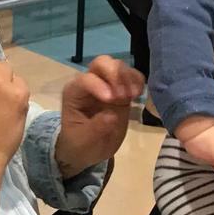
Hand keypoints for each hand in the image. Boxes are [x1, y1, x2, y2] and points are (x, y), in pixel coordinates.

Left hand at [55, 55, 142, 178]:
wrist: (89, 150)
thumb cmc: (80, 144)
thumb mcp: (83, 141)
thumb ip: (96, 128)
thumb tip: (112, 115)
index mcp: (74, 93)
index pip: (86, 80)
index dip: (99, 85)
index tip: (112, 100)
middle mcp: (90, 83)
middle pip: (102, 63)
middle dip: (115, 73)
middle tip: (125, 95)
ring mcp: (107, 84)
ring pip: (118, 66)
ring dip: (128, 77)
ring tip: (134, 96)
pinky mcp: (122, 90)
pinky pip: (131, 77)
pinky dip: (137, 81)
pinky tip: (139, 94)